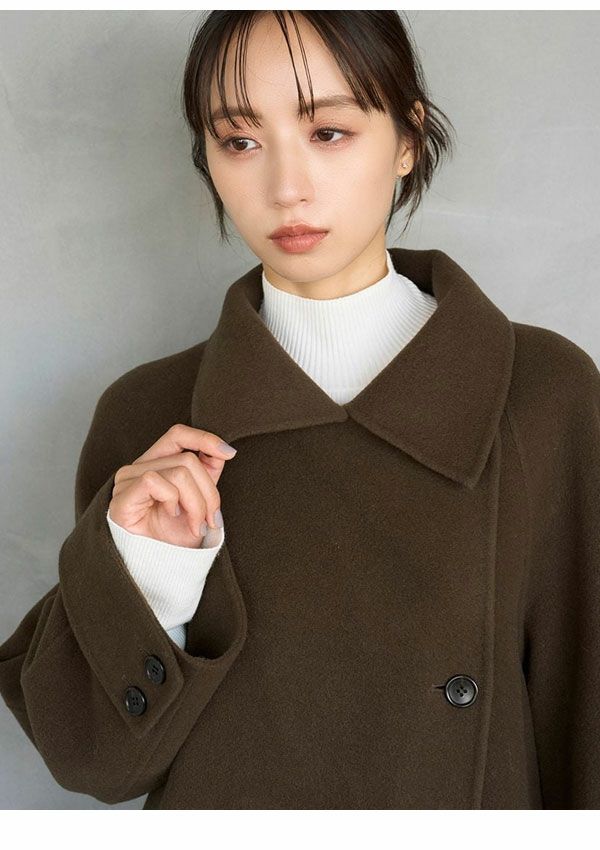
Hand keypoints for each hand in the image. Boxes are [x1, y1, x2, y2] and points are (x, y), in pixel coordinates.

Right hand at [108, 423, 236, 547]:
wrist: (157, 569)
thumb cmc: (173, 537)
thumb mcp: (199, 501)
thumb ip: (207, 474)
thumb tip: (225, 451)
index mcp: (156, 464)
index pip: (179, 434)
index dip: (205, 438)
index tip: (229, 453)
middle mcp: (139, 467)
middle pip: (188, 458)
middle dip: (209, 492)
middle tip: (210, 519)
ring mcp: (127, 480)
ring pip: (178, 472)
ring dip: (196, 504)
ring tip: (196, 524)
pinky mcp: (121, 497)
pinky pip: (154, 481)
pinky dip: (172, 500)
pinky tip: (171, 516)